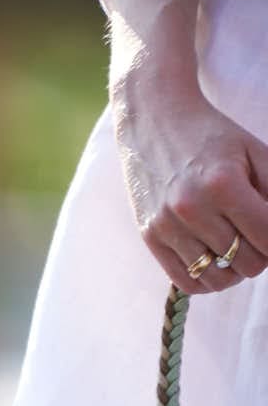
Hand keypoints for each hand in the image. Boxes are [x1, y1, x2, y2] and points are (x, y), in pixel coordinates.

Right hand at [112, 67, 267, 293]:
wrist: (155, 124)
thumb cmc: (213, 137)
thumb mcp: (256, 153)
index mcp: (224, 184)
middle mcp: (192, 209)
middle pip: (245, 262)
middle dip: (261, 254)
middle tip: (258, 238)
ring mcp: (167, 226)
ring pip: (218, 278)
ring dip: (235, 270)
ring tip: (237, 251)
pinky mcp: (150, 237)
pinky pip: (186, 281)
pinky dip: (208, 280)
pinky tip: (216, 262)